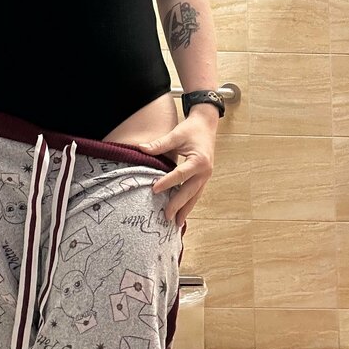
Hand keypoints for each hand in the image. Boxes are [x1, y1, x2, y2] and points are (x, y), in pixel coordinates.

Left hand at [128, 109, 218, 224]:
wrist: (207, 124)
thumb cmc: (191, 129)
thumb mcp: (176, 134)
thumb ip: (159, 144)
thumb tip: (141, 149)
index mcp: (199, 161)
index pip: (180, 175)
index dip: (167, 182)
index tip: (154, 190)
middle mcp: (205, 171)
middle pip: (189, 191)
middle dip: (178, 205)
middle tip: (165, 217)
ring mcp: (206, 176)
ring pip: (195, 196)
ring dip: (186, 210)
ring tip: (176, 223)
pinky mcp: (203, 177)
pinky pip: (196, 193)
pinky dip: (189, 203)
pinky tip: (182, 212)